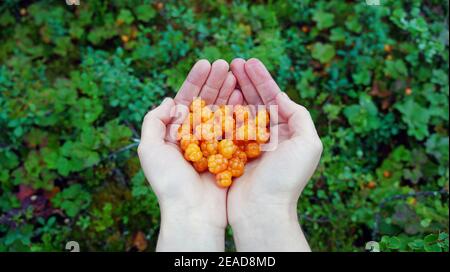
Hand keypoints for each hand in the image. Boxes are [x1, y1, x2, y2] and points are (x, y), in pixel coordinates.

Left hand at [138, 59, 241, 250]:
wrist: (193, 212)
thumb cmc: (169, 182)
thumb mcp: (150, 149)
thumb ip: (153, 121)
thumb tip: (168, 100)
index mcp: (175, 133)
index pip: (186, 100)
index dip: (195, 81)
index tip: (206, 63)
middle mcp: (194, 136)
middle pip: (206, 102)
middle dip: (215, 82)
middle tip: (226, 63)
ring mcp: (213, 144)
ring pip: (222, 112)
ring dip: (229, 93)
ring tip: (237, 75)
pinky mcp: (229, 154)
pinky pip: (235, 129)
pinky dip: (240, 112)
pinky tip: (246, 97)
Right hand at [226, 58, 322, 250]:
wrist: (262, 210)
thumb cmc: (286, 179)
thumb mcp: (307, 144)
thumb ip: (299, 116)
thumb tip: (281, 96)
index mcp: (287, 131)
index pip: (273, 97)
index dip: (262, 78)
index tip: (249, 62)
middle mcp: (268, 135)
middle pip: (255, 100)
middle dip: (245, 80)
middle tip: (232, 62)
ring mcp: (249, 143)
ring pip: (239, 110)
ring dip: (232, 91)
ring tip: (223, 74)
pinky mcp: (232, 153)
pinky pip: (225, 128)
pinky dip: (221, 112)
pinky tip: (215, 98)